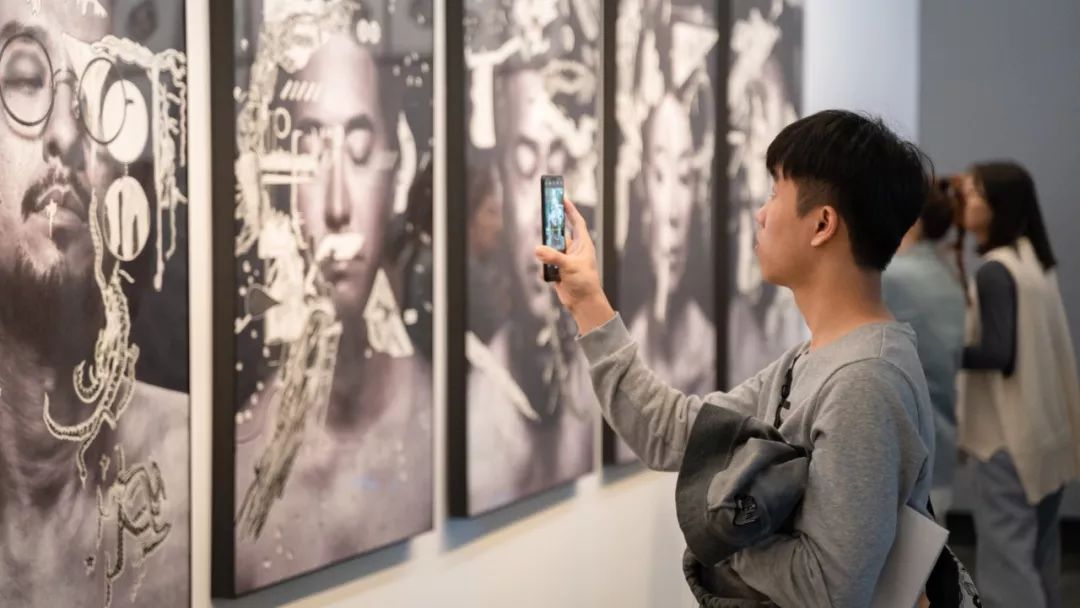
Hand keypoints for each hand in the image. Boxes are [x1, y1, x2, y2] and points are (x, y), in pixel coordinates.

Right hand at [534, 198, 614, 334]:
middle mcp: (574, 250)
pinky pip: (547, 262)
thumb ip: (553, 257)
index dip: (570, 210)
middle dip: (552, 228)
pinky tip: (550, 274)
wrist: (583, 303)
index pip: (576, 222)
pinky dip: (545, 266)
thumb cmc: (585, 283)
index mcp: (583, 244)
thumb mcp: (570, 267)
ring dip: (546, 251)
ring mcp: (566, 260)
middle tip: (543, 219)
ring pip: (551, 248)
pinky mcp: (558, 270)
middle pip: (560, 233)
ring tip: (546, 256)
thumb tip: (537, 249)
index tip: (562, 198)